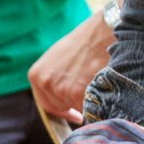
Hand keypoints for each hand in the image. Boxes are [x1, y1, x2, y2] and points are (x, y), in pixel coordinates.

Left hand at [30, 6, 117, 126]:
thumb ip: (56, 78)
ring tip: (101, 85)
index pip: (48, 105)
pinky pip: (90, 107)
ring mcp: (61, 90)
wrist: (105, 30)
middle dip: (77, 104)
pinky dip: (99, 102)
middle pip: (63, 108)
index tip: (74, 114)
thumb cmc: (87, 41)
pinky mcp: (79, 94)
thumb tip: (64, 98)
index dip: (64, 110)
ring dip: (89, 102)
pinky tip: (106, 87)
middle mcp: (46, 83)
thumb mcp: (60, 58)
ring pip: (78, 108)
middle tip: (92, 96)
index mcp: (37, 75)